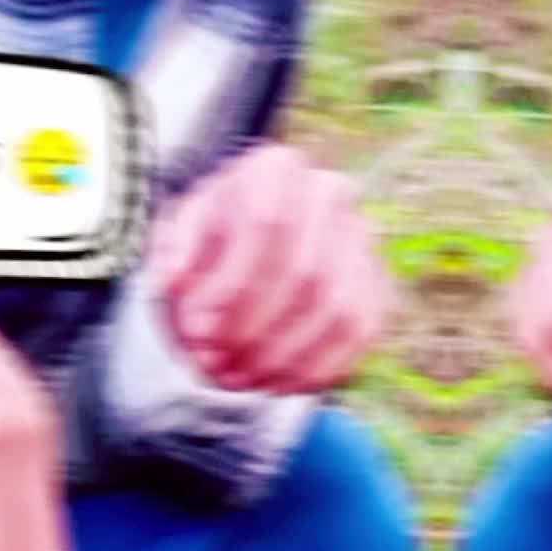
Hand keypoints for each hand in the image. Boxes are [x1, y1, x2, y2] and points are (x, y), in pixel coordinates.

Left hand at [153, 143, 390, 394]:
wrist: (249, 250)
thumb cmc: (209, 242)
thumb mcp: (177, 235)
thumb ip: (174, 251)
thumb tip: (174, 279)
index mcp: (275, 167)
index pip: (266, 223)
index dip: (231, 286)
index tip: (195, 331)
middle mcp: (328, 192)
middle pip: (304, 270)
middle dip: (254, 330)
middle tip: (212, 365)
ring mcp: (361, 237)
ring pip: (336, 307)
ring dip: (282, 356)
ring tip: (237, 378)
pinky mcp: (377, 282)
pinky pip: (361, 331)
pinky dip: (317, 367)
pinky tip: (277, 383)